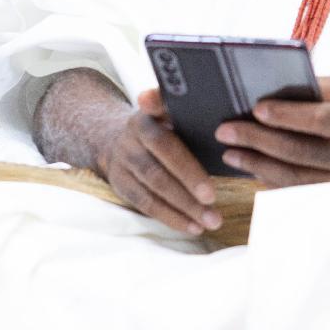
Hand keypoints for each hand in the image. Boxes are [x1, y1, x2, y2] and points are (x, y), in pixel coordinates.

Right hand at [97, 87, 222, 235]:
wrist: (115, 134)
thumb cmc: (159, 123)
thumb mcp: (167, 109)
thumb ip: (180, 109)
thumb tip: (209, 103)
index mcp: (144, 120)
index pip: (165, 146)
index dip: (186, 169)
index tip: (210, 191)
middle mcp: (129, 142)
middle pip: (157, 173)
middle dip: (187, 192)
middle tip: (214, 206)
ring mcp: (122, 165)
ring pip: (152, 191)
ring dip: (182, 209)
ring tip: (210, 221)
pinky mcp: (120, 184)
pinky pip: (145, 205)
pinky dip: (170, 217)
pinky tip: (192, 226)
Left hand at [214, 74, 329, 186]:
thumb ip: (324, 88)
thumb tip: (276, 89)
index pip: (320, 120)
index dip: (287, 116)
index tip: (255, 108)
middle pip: (301, 152)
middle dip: (258, 142)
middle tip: (224, 132)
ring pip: (299, 178)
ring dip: (260, 166)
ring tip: (231, 154)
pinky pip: (307, 192)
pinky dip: (278, 183)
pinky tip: (255, 173)